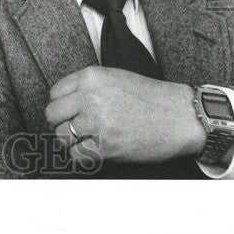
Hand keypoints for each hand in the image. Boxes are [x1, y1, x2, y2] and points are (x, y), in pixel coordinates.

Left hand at [46, 67, 205, 163]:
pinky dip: (82, 157)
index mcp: (91, 77)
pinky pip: (77, 155)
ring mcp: (97, 122)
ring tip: (88, 140)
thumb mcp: (115, 78)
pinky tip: (94, 151)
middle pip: (52, 114)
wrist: (181, 116)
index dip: (62, 105)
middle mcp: (90, 97)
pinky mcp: (106, 146)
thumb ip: (88, 86)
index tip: (70, 112)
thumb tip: (66, 101)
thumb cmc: (152, 98)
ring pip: (61, 136)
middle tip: (76, 128)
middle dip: (61, 123)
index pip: (54, 93)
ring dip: (71, 141)